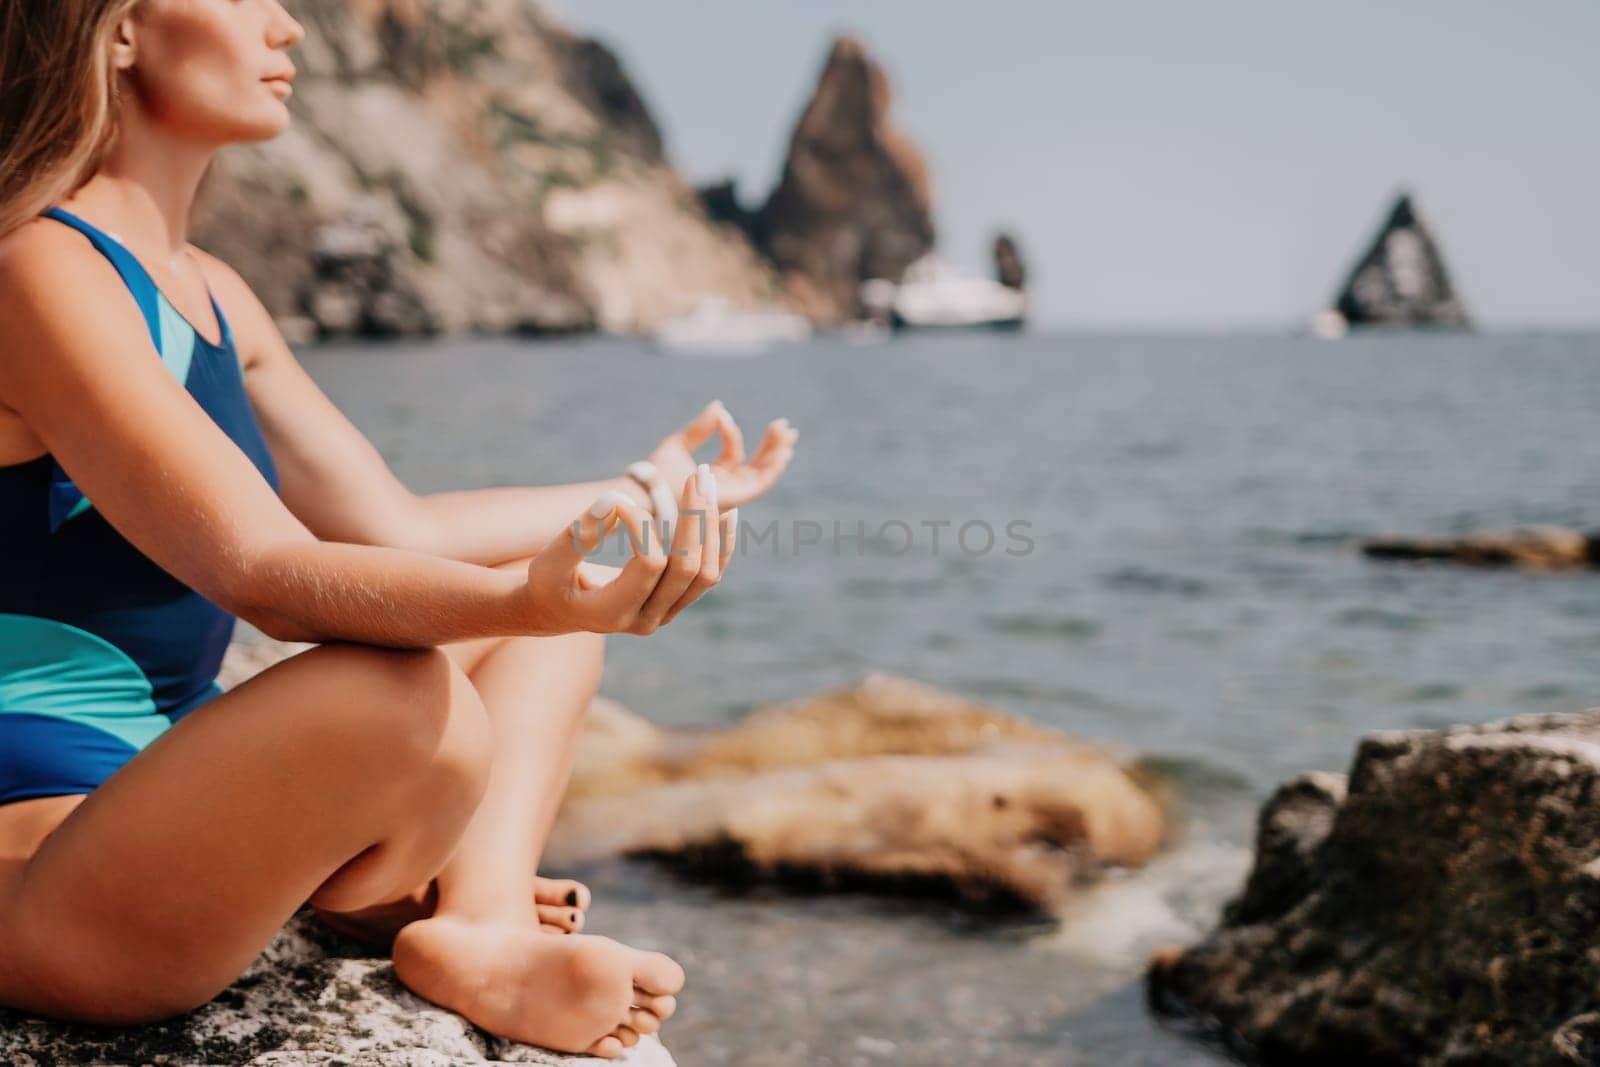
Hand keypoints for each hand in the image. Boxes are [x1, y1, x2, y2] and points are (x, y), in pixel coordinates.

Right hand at [522, 462, 738, 634]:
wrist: (557, 609)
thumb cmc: (550, 581)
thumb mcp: (550, 560)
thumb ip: (578, 534)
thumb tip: (614, 499)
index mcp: (615, 612)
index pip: (649, 564)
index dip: (642, 524)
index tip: (622, 497)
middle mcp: (646, 620)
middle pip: (687, 568)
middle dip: (695, 517)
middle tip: (698, 474)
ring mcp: (665, 614)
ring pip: (706, 573)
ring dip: (710, 525)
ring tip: (709, 483)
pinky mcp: (676, 602)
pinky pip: (709, 575)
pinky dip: (721, 545)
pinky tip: (728, 513)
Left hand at [647, 399, 797, 510]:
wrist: (649, 491)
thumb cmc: (657, 473)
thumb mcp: (679, 444)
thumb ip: (701, 428)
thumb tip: (719, 406)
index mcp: (712, 478)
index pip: (731, 454)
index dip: (730, 433)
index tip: (722, 416)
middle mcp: (724, 488)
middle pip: (755, 466)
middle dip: (771, 446)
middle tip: (784, 425)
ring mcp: (730, 495)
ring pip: (762, 475)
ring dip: (777, 453)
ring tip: (788, 433)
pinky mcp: (735, 499)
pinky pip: (760, 483)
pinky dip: (774, 467)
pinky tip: (783, 450)